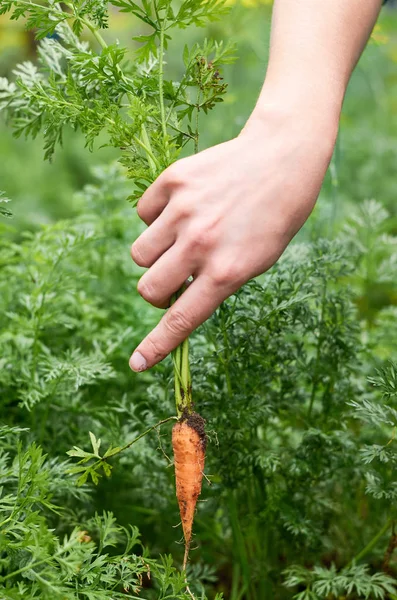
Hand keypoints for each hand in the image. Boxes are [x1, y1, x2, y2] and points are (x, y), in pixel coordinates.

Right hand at [129, 106, 336, 371]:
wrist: (282, 157)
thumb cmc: (274, 217)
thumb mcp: (256, 262)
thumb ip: (215, 282)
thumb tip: (175, 296)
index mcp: (227, 271)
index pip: (182, 318)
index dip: (157, 345)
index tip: (137, 364)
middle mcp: (201, 243)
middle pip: (149, 288)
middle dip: (158, 291)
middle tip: (177, 278)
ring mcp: (184, 210)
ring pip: (139, 253)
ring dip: (155, 255)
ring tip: (183, 237)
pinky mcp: (173, 181)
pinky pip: (143, 214)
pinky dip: (156, 218)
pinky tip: (184, 208)